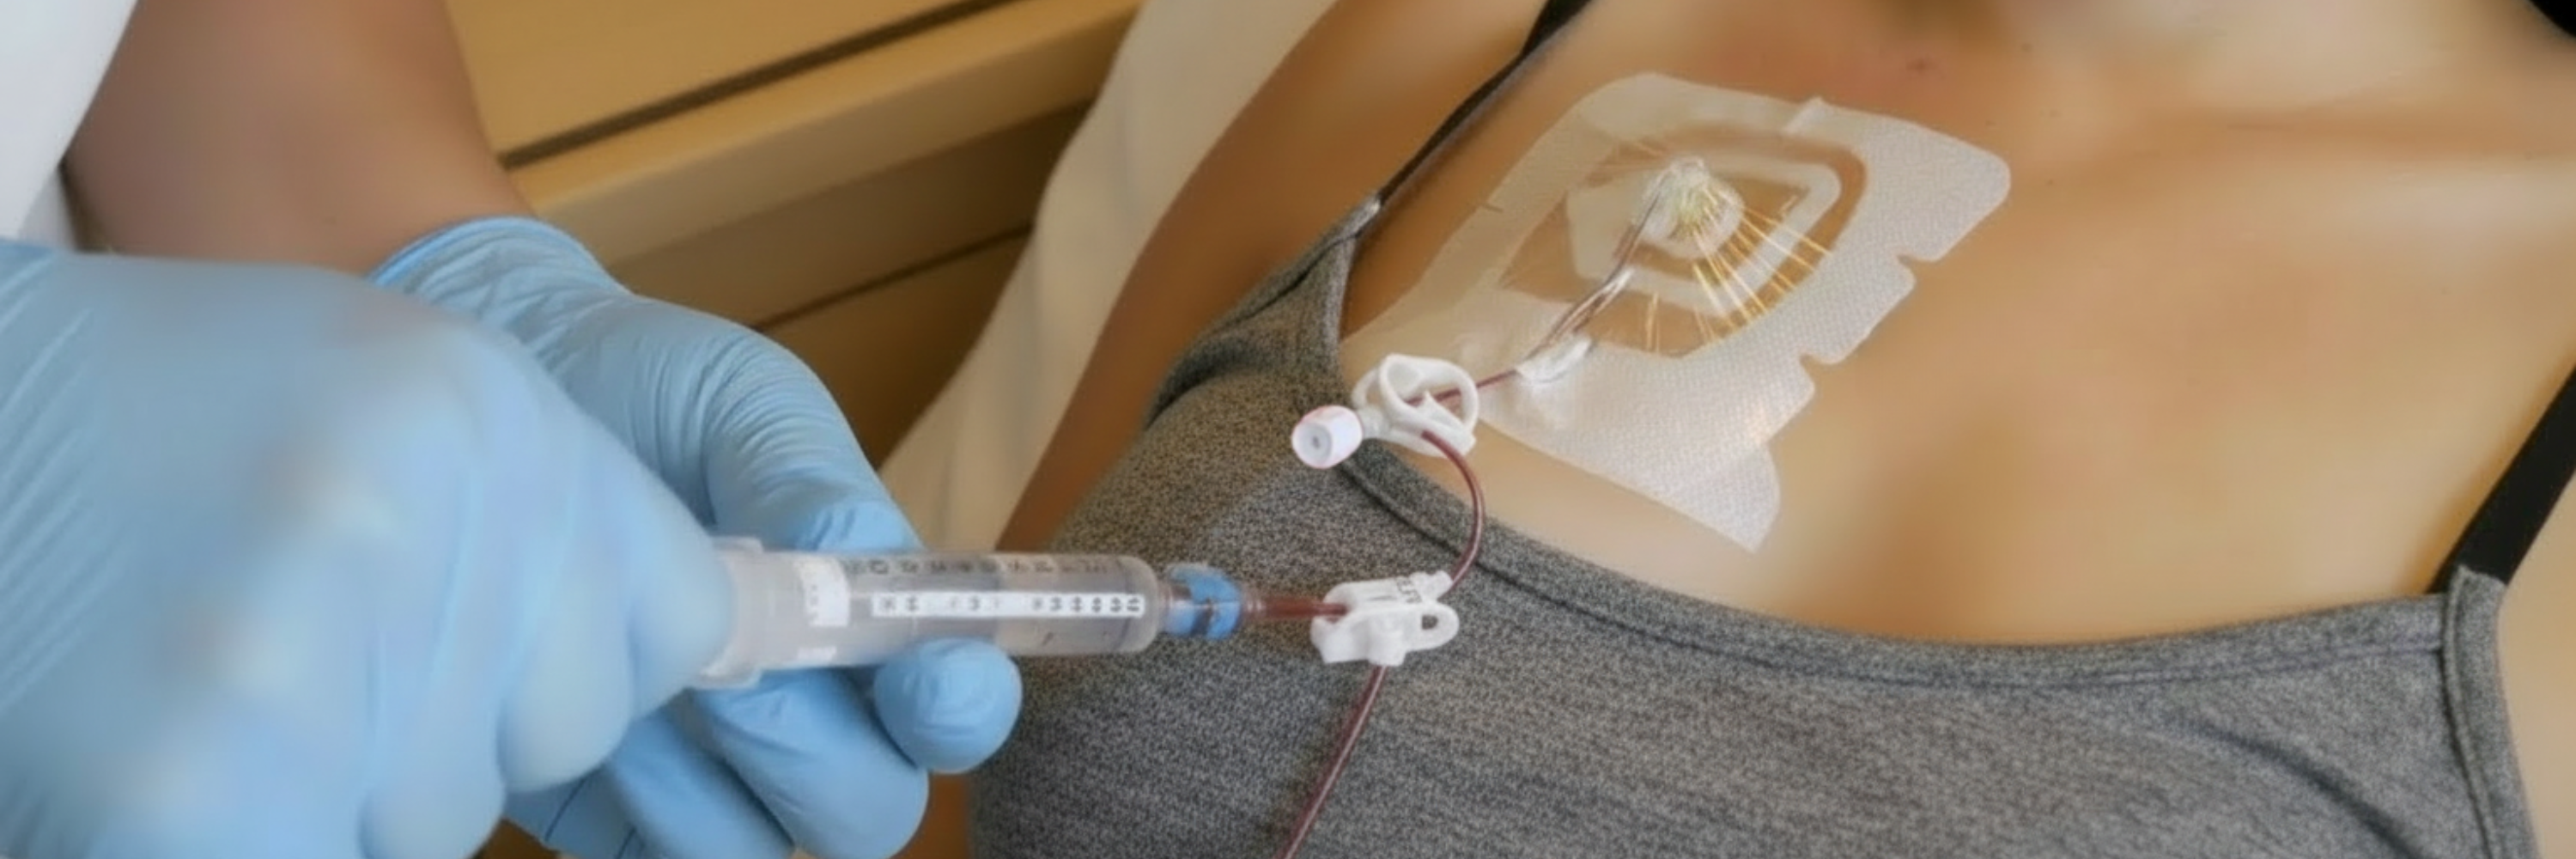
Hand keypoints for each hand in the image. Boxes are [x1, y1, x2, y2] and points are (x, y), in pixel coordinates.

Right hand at [0, 241, 730, 858]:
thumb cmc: (159, 419)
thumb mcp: (391, 400)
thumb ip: (555, 516)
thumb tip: (741, 643)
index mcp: (485, 409)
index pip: (676, 623)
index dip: (581, 653)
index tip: (504, 650)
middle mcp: (413, 517)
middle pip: (565, 734)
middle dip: (454, 720)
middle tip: (298, 632)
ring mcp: (296, 661)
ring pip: (445, 819)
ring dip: (347, 783)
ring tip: (209, 673)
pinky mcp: (195, 797)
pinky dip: (287, 829)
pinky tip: (199, 772)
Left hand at [372, 218, 1023, 858]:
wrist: (490, 396)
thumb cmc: (643, 390)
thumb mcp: (742, 400)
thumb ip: (810, 480)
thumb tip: (860, 566)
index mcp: (867, 621)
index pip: (952, 707)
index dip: (959, 712)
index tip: (930, 677)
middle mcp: (807, 715)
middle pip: (867, 808)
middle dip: (811, 751)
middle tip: (729, 670)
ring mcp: (706, 772)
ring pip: (755, 848)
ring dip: (700, 781)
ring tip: (623, 671)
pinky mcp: (604, 811)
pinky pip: (642, 855)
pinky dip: (618, 806)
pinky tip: (564, 704)